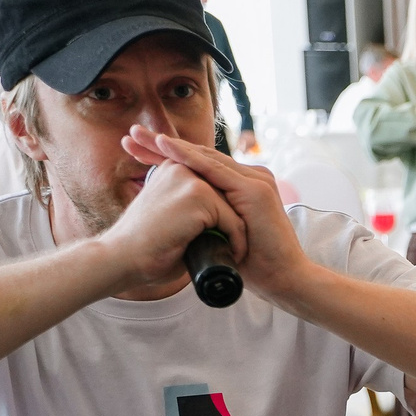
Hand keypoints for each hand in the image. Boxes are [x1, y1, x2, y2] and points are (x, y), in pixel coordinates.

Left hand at [124, 125, 312, 300]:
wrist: (283, 280)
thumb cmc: (255, 266)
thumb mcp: (221, 237)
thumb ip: (207, 221)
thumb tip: (179, 222)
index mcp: (241, 188)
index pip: (200, 166)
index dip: (168, 157)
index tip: (136, 151)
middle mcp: (249, 178)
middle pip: (200, 157)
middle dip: (163, 145)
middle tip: (131, 135)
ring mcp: (254, 181)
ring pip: (205, 158)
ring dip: (171, 146)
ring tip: (143, 136)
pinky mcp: (254, 190)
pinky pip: (215, 170)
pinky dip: (188, 157)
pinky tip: (165, 146)